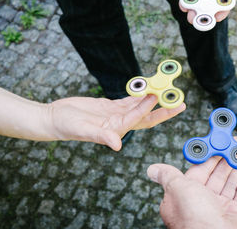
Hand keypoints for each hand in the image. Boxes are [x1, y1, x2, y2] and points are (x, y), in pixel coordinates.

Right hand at [48, 95, 185, 150]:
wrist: (55, 119)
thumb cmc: (67, 127)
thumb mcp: (84, 130)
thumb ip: (101, 137)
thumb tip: (116, 145)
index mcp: (116, 129)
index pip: (139, 118)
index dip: (151, 108)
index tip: (161, 97)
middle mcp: (120, 122)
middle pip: (148, 115)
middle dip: (165, 109)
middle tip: (181, 102)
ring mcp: (116, 114)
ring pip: (140, 106)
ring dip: (154, 99)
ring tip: (168, 91)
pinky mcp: (110, 107)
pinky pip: (129, 100)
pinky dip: (139, 94)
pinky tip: (149, 89)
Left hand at [147, 138, 236, 228]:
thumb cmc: (195, 218)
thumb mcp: (178, 189)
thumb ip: (168, 176)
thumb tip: (152, 169)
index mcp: (185, 197)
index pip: (197, 171)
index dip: (206, 157)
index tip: (214, 143)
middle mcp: (201, 203)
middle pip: (214, 176)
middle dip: (223, 158)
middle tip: (230, 143)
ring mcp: (219, 209)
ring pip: (228, 184)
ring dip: (234, 168)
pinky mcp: (236, 215)